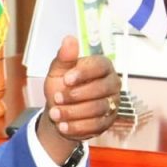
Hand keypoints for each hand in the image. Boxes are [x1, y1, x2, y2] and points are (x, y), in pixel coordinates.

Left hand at [37, 35, 120, 163]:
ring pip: (98, 109)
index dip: (84, 73)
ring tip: (55, 114)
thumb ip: (64, 57)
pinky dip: (77, 127)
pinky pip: (96, 126)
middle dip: (76, 96)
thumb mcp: (58, 71)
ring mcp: (112, 103)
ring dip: (73, 113)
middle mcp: (112, 84)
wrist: (60, 111)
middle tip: (56, 99)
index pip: (100, 66)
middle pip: (101, 90)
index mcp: (102, 66)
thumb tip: (69, 39)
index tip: (66, 79)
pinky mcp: (108, 121)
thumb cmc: (62, 86)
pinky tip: (63, 126)